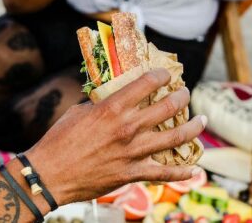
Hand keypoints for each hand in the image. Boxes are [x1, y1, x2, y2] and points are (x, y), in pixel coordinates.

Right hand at [24, 69, 206, 204]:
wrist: (49, 175)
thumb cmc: (59, 140)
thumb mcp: (78, 112)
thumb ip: (101, 104)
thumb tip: (112, 98)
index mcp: (112, 107)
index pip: (147, 83)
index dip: (161, 75)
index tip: (165, 74)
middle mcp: (128, 127)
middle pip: (168, 107)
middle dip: (182, 97)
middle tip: (186, 94)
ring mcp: (133, 152)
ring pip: (175, 138)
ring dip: (193, 128)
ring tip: (201, 121)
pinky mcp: (132, 173)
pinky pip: (165, 172)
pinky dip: (182, 171)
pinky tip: (194, 168)